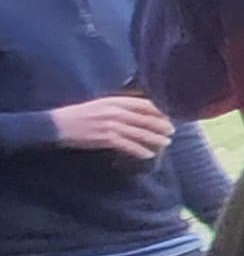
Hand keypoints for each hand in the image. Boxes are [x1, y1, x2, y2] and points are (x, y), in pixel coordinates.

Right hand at [48, 95, 171, 159]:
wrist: (58, 124)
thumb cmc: (80, 114)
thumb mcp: (101, 104)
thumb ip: (119, 105)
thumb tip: (140, 109)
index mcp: (115, 101)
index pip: (144, 104)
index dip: (159, 110)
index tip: (170, 114)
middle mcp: (115, 112)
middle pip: (145, 119)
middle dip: (161, 125)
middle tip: (172, 130)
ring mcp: (111, 125)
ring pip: (140, 133)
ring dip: (155, 138)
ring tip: (167, 142)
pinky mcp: (105, 139)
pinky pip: (128, 145)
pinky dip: (140, 150)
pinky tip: (149, 154)